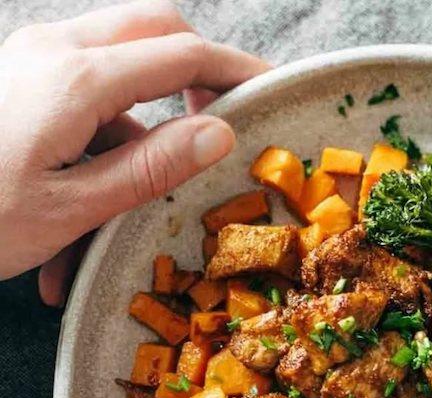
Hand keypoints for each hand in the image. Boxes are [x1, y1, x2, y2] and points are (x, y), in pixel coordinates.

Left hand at [0, 0, 267, 304]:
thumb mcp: (75, 207)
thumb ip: (152, 166)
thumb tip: (218, 131)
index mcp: (76, 80)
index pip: (181, 53)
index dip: (238, 69)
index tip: (275, 89)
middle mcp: (53, 50)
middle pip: (152, 24)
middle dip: (199, 62)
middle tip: (224, 115)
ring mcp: (31, 58)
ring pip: (119, 53)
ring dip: (151, 103)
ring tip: (146, 182)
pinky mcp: (19, 76)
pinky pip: (85, 79)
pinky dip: (111, 123)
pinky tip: (97, 186)